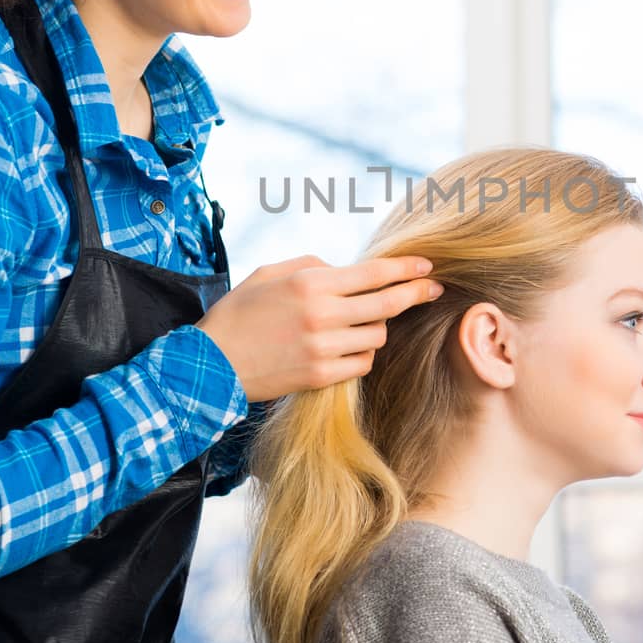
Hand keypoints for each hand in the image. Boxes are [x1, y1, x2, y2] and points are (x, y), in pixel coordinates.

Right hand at [196, 255, 442, 402]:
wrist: (210, 363)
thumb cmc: (240, 313)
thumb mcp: (271, 274)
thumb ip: (314, 266)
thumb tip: (348, 271)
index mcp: (311, 283)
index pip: (373, 273)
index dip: (405, 269)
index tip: (426, 266)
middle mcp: (322, 315)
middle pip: (387, 304)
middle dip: (415, 294)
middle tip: (431, 289)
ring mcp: (323, 349)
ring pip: (377, 336)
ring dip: (377, 327)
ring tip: (361, 323)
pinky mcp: (320, 376)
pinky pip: (362, 363)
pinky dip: (362, 353)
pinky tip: (351, 346)